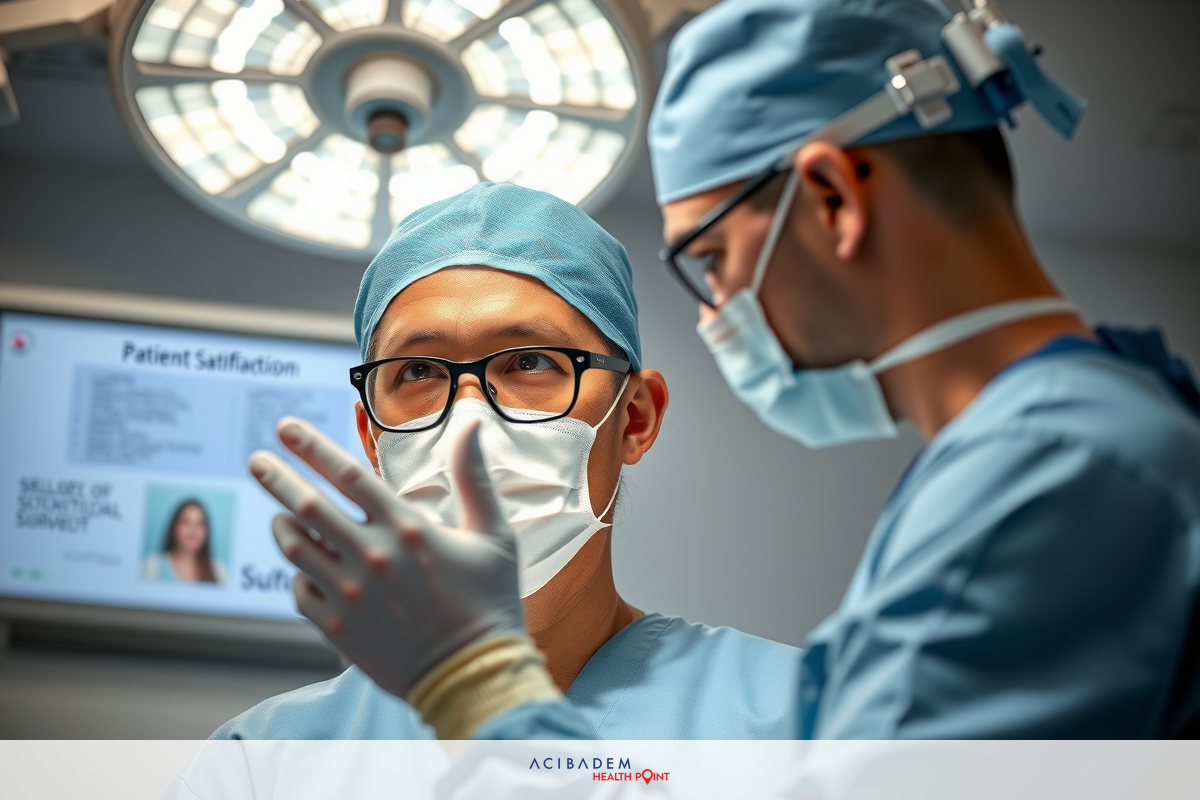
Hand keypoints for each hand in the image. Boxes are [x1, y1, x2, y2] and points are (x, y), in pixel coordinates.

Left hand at [248, 416, 522, 697]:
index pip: (347, 474)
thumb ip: (474, 475)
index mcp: (407, 527)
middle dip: (276, 477)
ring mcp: (350, 593)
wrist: (473, 674)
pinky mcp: (337, 627)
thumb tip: (470, 420)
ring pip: (295, 547)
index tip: (285, 428)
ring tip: (280, 515)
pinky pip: (299, 591)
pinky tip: (307, 568)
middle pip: (306, 505)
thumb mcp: (493, 533)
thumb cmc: (489, 600)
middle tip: (256, 460)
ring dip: (281, 525)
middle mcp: (372, 556)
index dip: (311, 446)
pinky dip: (298, 574)